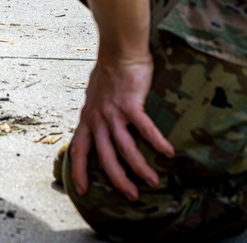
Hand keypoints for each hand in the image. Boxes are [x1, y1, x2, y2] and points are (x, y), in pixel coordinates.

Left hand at [69, 52, 173, 200]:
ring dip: (139, 168)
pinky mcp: (130, 104)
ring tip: (152, 182)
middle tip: (131, 196)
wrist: (119, 50)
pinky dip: (156, 142)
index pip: (79, 149)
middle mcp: (98, 119)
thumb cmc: (109, 70)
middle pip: (105, 157)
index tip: (82, 189)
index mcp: (88, 118)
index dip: (78, 171)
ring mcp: (113, 112)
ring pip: (125, 149)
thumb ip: (96, 112)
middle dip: (117, 180)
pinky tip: (168, 153)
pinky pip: (145, 129)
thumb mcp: (94, 95)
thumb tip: (99, 122)